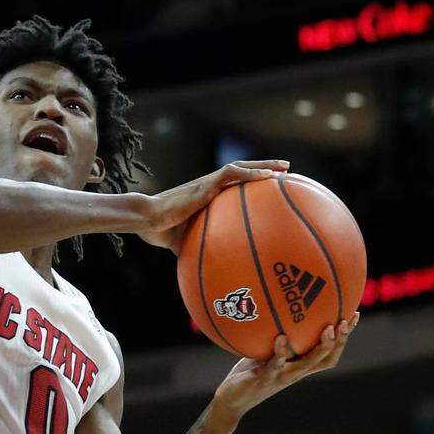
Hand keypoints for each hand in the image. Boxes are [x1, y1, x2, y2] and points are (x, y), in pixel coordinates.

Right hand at [138, 160, 289, 252]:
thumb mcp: (185, 242)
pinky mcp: (204, 184)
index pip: (231, 184)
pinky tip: (267, 176)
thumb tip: (205, 268)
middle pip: (241, 171)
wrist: (147, 220)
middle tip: (285, 170)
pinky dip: (250, 173)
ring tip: (284, 167)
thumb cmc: (160, 231)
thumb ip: (198, 248)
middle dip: (264, 168)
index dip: (250, 182)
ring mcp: (207, 183)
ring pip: (240, 167)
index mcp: (204, 195)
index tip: (269, 185)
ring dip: (263, 165)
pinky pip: (231, 174)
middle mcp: (208, 185)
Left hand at [212, 312, 359, 421]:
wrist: (233, 399)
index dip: (344, 337)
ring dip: (321, 347)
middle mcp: (296, 372)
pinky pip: (276, 364)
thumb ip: (273, 333)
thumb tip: (277, 305)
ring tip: (328, 329)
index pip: (329, 352)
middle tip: (345, 321)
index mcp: (299, 365)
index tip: (353, 315)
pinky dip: (280, 351)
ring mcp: (283, 377)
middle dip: (339, 340)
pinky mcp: (266, 379)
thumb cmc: (249, 372)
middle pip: (327, 358)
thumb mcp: (263, 349)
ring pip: (309, 363)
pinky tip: (281, 337)